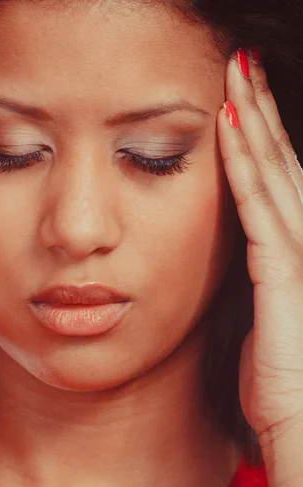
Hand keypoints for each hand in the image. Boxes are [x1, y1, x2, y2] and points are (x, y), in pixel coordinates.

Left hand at [217, 49, 302, 449]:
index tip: (238, 101)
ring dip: (253, 122)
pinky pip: (258, 207)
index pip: (277, 182)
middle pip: (281, 163)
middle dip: (260, 111)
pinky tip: (229, 128)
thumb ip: (255, 284)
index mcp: (295, 253)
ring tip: (235, 74)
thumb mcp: (262, 322)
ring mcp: (300, 254)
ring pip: (273, 173)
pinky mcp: (285, 271)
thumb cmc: (281, 383)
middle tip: (240, 65)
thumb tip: (239, 266)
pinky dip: (243, 165)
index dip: (261, 139)